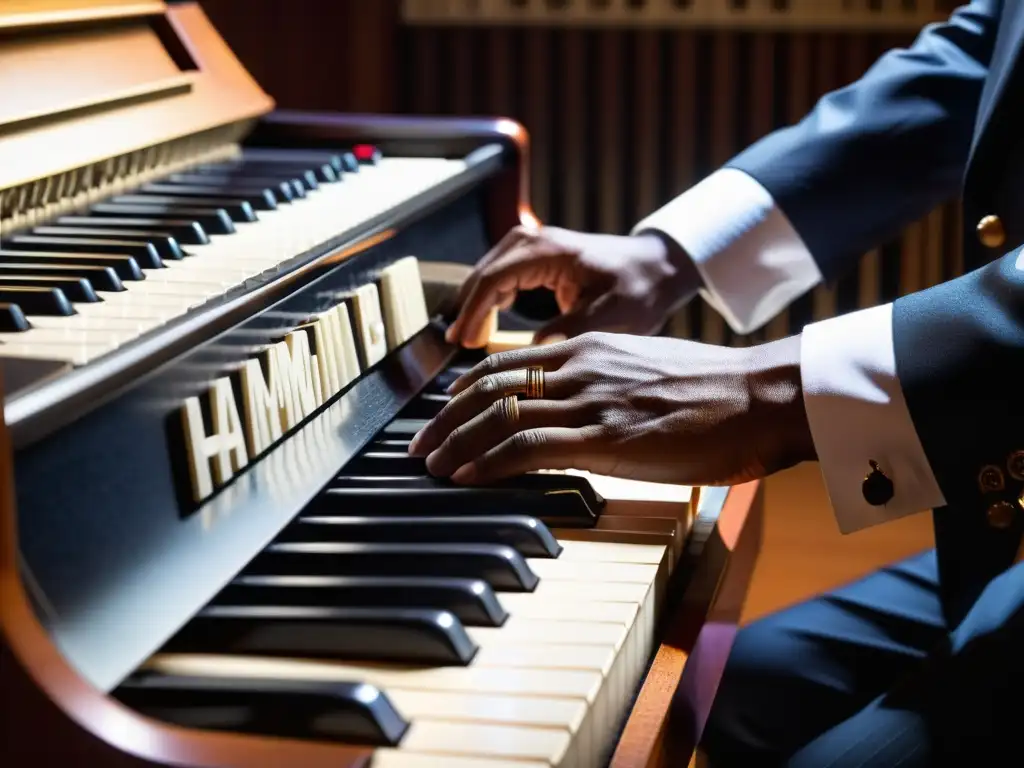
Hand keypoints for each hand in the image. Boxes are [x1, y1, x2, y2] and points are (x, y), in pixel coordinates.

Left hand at [408, 332, 815, 485]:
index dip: (466, 388)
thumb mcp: (650, 372)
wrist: (761, 396)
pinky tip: (464, 477)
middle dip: (444, 418)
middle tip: (417, 443)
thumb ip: (608, 382)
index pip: (508, 362)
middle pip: (490, 385)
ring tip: (428, 465)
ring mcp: (591, 400)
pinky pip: (527, 445)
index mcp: (592, 348)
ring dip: (455, 442)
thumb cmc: (717, 393)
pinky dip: (487, 462)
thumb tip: (584, 408)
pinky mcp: (605, 437)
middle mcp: (582, 367)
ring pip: (499, 414)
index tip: (444, 410)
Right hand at [445, 225, 701, 347]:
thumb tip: (534, 352)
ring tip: (468, 341)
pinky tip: (485, 327)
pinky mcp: (537, 257)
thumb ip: (571, 329)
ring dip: (475, 305)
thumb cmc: (639, 287)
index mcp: (549, 251)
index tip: (463, 342)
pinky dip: (489, 300)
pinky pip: (501, 277)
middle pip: (483, 273)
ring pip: (488, 274)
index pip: (494, 279)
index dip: (473, 312)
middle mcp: (535, 241)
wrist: (658, 267)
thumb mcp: (612, 314)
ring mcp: (534, 246)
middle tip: (456, 347)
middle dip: (467, 309)